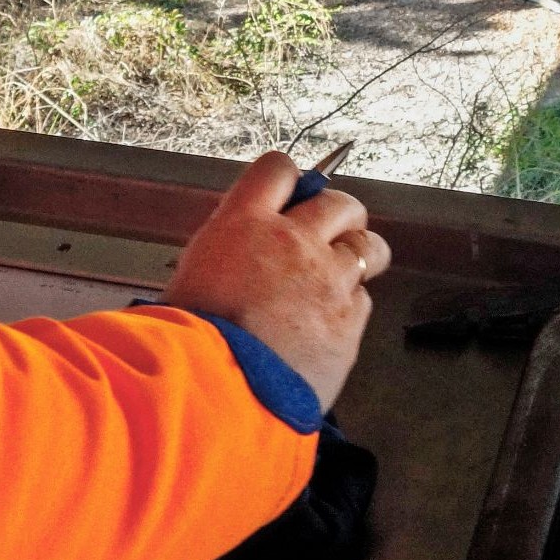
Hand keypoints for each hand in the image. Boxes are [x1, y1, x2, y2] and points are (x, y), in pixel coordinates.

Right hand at [163, 152, 390, 410]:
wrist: (215, 391)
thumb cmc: (190, 339)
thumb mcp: (195, 271)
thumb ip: (233, 246)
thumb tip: (250, 243)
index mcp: (245, 222)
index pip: (278, 167)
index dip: (289, 179)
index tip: (292, 193)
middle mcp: (293, 240)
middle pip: (339, 201)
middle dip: (339, 213)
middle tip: (331, 231)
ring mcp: (328, 279)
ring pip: (369, 246)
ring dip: (360, 254)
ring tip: (344, 272)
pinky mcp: (349, 320)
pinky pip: (364, 300)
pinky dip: (351, 307)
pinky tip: (329, 323)